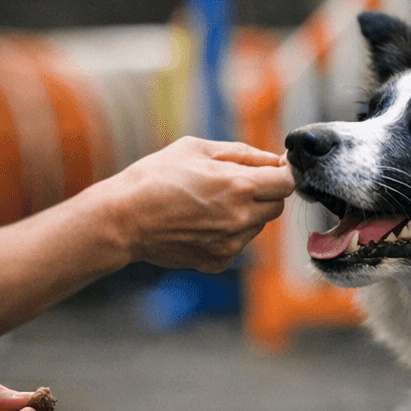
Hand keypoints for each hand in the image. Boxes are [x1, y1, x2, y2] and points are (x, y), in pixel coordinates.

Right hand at [104, 136, 293, 272]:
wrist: (123, 218)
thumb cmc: (155, 177)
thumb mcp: (197, 149)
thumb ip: (242, 153)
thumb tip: (273, 160)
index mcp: (239, 186)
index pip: (286, 183)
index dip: (279, 174)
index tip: (267, 171)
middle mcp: (240, 219)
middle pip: (276, 207)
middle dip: (264, 194)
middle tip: (233, 185)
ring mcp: (230, 244)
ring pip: (256, 226)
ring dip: (244, 214)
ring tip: (208, 204)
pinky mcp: (218, 261)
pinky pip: (236, 244)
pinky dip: (226, 233)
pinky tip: (199, 223)